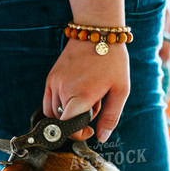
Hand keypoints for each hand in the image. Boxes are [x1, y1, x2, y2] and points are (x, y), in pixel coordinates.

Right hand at [43, 0, 129, 142]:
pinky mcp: (50, 78)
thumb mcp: (120, 90)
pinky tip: (75, 93)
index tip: (88, 130)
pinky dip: (59, 105)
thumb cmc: (112, 60)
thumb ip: (111, 117)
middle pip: (62, 121)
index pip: (67, 128)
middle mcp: (63, 91)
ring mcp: (54, 83)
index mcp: (80, 96)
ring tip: (85, 98)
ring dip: (68, 113)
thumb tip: (101, 138)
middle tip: (95, 106)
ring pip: (54, 113)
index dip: (77, 134)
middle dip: (77, 121)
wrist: (97, 32)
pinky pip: (48, 102)